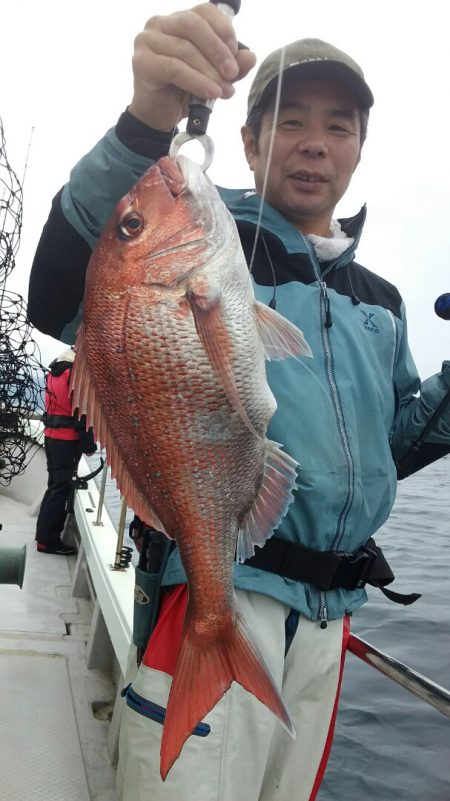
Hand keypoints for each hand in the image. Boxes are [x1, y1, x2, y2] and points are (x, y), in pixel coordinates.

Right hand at [129, 3, 255, 130]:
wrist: (159, 115)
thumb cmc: (184, 90)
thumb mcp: (213, 76)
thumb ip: (231, 66)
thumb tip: (250, 57)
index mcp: (178, 20)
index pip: (203, 12)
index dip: (223, 29)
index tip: (236, 53)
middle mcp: (160, 24)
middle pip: (193, 26)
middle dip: (217, 51)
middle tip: (233, 73)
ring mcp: (147, 40)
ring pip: (185, 50)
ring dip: (210, 72)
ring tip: (224, 91)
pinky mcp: (142, 62)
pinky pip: (174, 68)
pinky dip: (196, 81)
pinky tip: (211, 93)